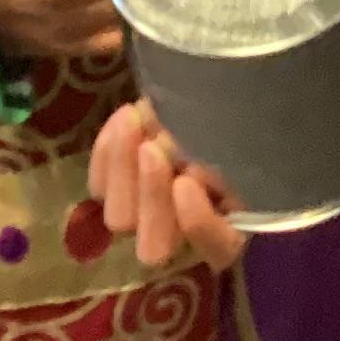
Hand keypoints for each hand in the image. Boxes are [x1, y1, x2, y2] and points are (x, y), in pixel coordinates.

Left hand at [88, 98, 246, 272]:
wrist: (205, 92)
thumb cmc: (235, 114)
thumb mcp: (241, 131)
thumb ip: (228, 156)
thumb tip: (199, 167)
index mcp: (232, 225)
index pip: (218, 248)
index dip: (199, 224)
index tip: (187, 182)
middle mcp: (186, 231)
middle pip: (155, 246)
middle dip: (152, 197)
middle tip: (153, 149)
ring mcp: (144, 215)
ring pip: (119, 218)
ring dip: (124, 171)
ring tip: (134, 123)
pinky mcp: (114, 192)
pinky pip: (99, 187)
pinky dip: (108, 152)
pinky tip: (127, 116)